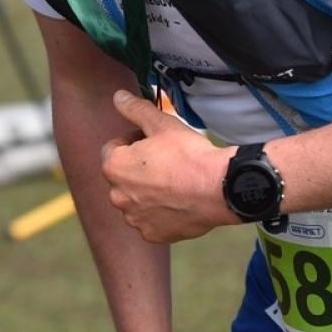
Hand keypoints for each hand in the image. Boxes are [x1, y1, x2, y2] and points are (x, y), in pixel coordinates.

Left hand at [100, 90, 225, 243]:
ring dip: (147, 191)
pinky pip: (150, 220)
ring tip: (173, 182)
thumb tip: (117, 97)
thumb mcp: (161, 124)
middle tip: (165, 161)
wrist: (218, 189)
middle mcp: (117, 196)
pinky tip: (177, 202)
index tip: (152, 142)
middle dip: (137, 168)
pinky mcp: (152, 234)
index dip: (132, 141)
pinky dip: (159, 212)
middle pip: (123, 176)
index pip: (113, 149)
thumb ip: (135, 109)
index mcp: (114, 167)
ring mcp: (134, 218)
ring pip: (135, 199)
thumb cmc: (187, 154)